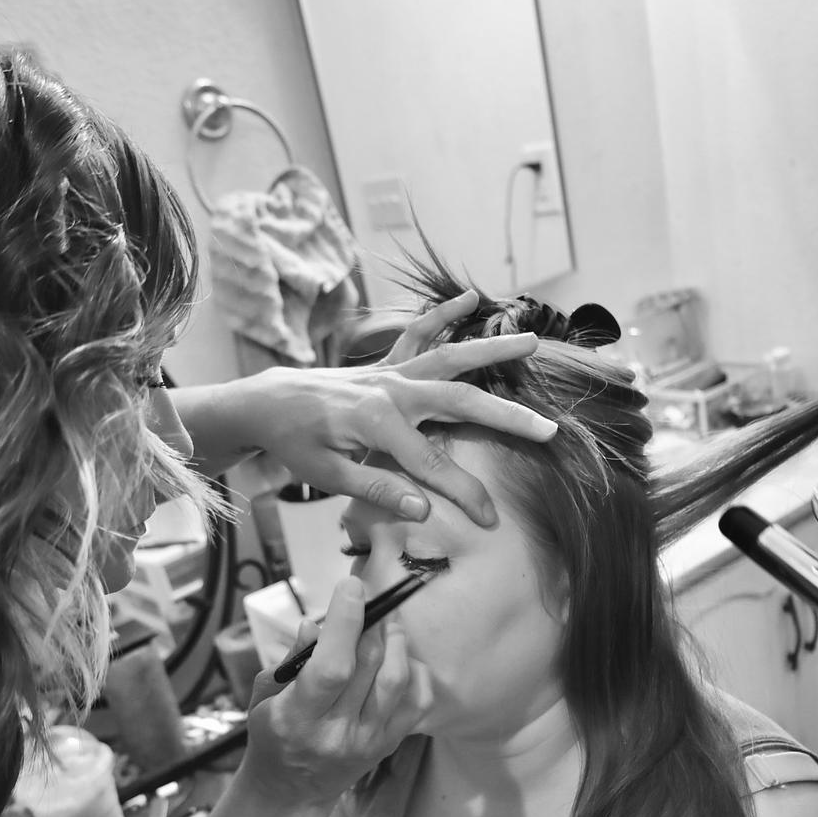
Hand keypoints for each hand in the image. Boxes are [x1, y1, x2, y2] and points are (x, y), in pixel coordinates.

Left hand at [241, 289, 555, 526]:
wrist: (268, 402)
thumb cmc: (296, 443)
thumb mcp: (328, 475)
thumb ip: (377, 490)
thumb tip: (423, 508)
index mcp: (378, 424)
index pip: (431, 466)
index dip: (464, 494)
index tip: (490, 519)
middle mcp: (393, 391)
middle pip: (461, 402)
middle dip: (507, 417)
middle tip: (549, 430)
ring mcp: (391, 372)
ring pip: (451, 357)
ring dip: (492, 349)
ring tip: (532, 341)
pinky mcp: (386, 364)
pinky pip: (419, 334)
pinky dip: (444, 314)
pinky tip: (470, 298)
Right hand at [241, 579, 430, 813]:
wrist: (291, 792)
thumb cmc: (272, 735)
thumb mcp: (265, 696)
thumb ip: (292, 660)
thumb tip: (314, 626)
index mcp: (298, 718)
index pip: (331, 667)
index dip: (345, 621)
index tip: (350, 587)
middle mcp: (337, 732)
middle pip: (368, 663)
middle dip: (370, 619)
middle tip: (366, 600)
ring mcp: (369, 741)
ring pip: (397, 677)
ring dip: (394, 638)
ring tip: (384, 623)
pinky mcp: (389, 744)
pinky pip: (418, 700)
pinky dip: (415, 669)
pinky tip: (398, 655)